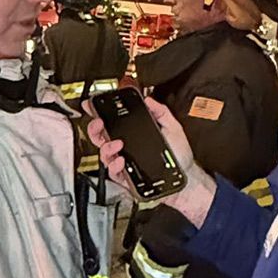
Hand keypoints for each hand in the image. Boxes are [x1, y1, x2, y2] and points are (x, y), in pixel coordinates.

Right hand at [83, 96, 216, 226]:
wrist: (186, 177)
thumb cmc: (179, 155)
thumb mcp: (172, 128)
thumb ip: (161, 112)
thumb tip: (149, 100)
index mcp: (133, 134)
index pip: (112, 122)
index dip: (99, 113)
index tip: (92, 105)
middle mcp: (126, 148)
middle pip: (101, 138)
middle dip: (95, 129)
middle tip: (99, 123)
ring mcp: (125, 163)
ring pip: (104, 155)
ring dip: (107, 147)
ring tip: (117, 144)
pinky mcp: (127, 178)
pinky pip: (114, 172)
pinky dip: (115, 166)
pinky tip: (121, 160)